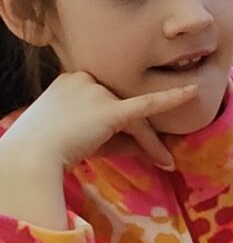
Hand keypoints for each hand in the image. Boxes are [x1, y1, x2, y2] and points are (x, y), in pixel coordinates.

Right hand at [3, 69, 177, 172]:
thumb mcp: (85, 139)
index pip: (107, 100)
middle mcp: (84, 79)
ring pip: (135, 117)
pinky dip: (172, 99)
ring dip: (151, 142)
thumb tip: (154, 149)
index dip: (121, 123)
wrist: (30, 158)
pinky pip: (146, 105)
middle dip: (140, 134)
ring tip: (164, 162)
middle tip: (157, 155)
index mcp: (72, 81)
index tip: (120, 139)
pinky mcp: (109, 109)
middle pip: (124, 107)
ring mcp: (96, 92)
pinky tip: (192, 93)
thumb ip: (118, 138)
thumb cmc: (53, 152)